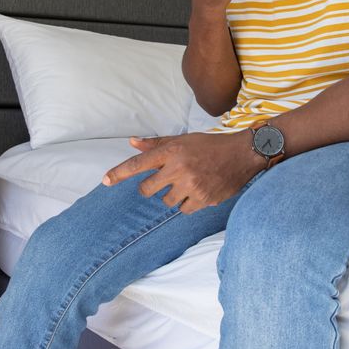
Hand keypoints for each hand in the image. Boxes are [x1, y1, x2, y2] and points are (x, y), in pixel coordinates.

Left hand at [102, 131, 262, 213]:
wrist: (242, 154)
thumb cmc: (210, 145)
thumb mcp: (183, 139)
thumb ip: (157, 144)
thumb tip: (132, 141)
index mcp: (172, 151)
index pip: (139, 163)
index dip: (119, 173)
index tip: (105, 181)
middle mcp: (179, 168)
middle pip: (148, 189)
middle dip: (152, 188)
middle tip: (166, 181)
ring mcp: (191, 185)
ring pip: (167, 201)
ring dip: (173, 196)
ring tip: (188, 184)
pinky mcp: (203, 199)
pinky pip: (184, 209)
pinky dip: (188, 203)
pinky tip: (199, 192)